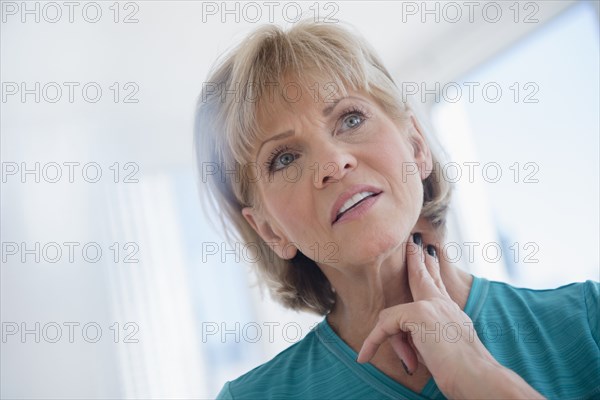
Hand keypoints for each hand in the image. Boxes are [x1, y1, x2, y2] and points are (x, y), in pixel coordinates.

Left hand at [356, 233, 543, 398]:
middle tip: (413, 240)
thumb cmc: (465, 373)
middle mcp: (444, 305)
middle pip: (425, 276)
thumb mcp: (441, 350)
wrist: (479, 378)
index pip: (438, 286)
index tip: (429, 253)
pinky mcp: (420, 313)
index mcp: (451, 312)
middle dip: (416, 258)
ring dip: (382, 338)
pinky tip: (365, 357)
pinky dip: (373, 343)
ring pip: (395, 313)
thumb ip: (426, 337)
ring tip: (366, 349)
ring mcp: (432, 305)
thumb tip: (409, 337)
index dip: (431, 269)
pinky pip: (385, 326)